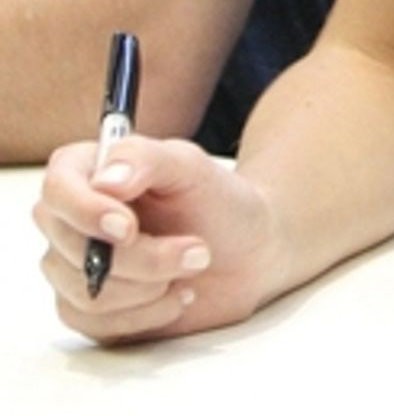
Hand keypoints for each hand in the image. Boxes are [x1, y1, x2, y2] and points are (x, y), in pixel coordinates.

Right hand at [34, 135, 277, 342]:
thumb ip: (147, 159)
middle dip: (142, 257)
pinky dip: (145, 314)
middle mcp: (71, 220)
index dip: (85, 212)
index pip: (57, 190)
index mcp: (88, 171)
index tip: (128, 228)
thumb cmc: (217, 200)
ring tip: (193, 265)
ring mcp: (74, 268)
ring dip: (150, 286)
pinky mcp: (88, 309)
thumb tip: (105, 180)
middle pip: (72, 248)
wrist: (247, 253)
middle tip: (196, 249)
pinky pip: (94, 324)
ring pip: (86, 292)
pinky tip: (177, 295)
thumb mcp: (191, 166)